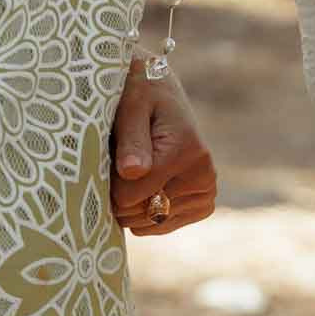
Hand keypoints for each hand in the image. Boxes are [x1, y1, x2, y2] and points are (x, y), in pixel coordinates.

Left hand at [111, 62, 218, 236]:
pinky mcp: (202, 203)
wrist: (160, 90)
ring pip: (148, 222)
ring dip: (131, 202)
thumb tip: (132, 172)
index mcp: (186, 151)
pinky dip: (144, 211)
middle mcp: (203, 175)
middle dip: (120, 192)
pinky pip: (159, 225)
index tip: (110, 155)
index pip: (128, 196)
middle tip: (121, 160)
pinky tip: (146, 183)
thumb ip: (131, 139)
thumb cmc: (141, 94)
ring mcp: (205, 192)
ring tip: (136, 168)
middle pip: (138, 213)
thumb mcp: (131, 106)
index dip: (109, 181)